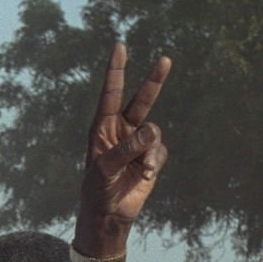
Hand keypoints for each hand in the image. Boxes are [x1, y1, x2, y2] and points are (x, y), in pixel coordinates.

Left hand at [75, 44, 171, 258]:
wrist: (108, 215)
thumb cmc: (97, 189)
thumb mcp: (106, 168)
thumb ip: (127, 148)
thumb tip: (153, 131)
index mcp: (102, 127)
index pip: (111, 93)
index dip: (116, 70)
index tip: (120, 46)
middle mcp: (121, 131)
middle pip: (140, 100)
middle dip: (153, 81)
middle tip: (165, 59)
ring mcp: (138, 143)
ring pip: (154, 133)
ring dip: (149, 151)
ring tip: (139, 168)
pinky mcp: (151, 158)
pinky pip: (160, 151)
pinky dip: (154, 162)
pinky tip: (145, 175)